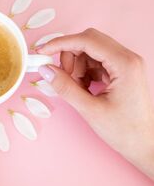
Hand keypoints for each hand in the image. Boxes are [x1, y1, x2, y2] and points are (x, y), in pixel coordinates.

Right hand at [37, 28, 153, 178]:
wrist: (145, 144)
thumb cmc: (125, 131)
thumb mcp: (90, 110)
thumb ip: (65, 88)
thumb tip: (46, 71)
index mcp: (124, 64)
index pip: (87, 40)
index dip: (61, 43)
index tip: (42, 51)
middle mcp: (128, 58)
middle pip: (89, 42)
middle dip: (70, 57)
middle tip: (62, 78)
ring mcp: (126, 64)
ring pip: (91, 52)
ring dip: (77, 67)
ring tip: (77, 90)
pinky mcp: (122, 72)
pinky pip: (97, 63)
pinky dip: (85, 73)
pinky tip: (84, 90)